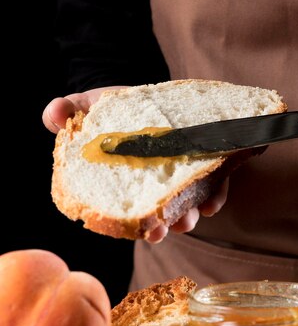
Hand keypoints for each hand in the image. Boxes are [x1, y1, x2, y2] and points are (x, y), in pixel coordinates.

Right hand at [42, 87, 229, 242]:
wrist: (149, 94)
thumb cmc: (113, 109)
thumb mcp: (89, 107)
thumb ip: (70, 111)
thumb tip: (54, 115)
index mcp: (128, 179)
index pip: (130, 209)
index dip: (138, 224)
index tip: (147, 232)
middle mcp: (155, 183)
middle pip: (161, 212)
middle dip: (164, 226)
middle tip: (163, 232)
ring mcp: (181, 175)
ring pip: (187, 203)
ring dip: (188, 216)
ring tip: (188, 219)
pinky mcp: (205, 162)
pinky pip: (214, 183)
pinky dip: (215, 195)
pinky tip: (211, 204)